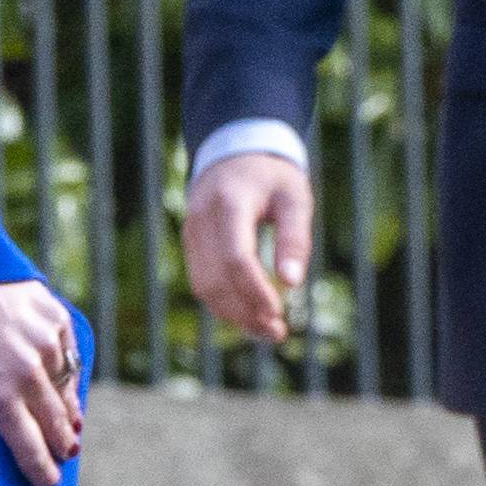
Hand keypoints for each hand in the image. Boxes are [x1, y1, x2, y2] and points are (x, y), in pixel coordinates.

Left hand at [0, 279, 84, 485]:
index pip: (27, 444)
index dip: (39, 468)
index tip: (48, 483)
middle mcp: (27, 371)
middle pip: (54, 422)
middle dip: (61, 444)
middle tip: (67, 456)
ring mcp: (46, 344)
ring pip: (67, 389)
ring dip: (69, 411)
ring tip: (71, 426)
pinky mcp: (57, 319)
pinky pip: (69, 356)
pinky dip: (68, 373)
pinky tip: (66, 385)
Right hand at [182, 150, 312, 342]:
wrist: (234, 152)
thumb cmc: (271, 177)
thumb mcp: (294, 197)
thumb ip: (294, 238)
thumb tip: (292, 283)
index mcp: (230, 203)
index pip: (235, 258)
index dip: (255, 291)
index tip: (278, 314)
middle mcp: (202, 219)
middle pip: (216, 279)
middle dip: (246, 312)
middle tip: (278, 332)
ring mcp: (191, 233)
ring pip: (204, 287)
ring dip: (233, 315)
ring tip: (267, 331)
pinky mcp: (190, 244)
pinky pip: (201, 282)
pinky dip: (223, 304)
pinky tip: (248, 316)